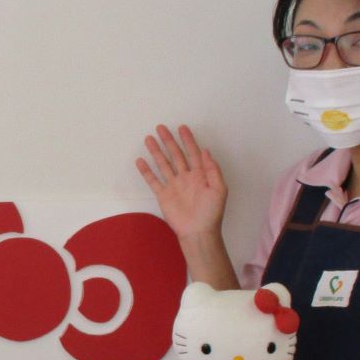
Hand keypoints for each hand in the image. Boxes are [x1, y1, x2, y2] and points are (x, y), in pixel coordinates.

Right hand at [136, 124, 226, 240]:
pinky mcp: (163, 195)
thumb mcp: (219, 189)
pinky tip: (140, 161)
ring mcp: (173, 185)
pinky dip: (146, 171)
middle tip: (161, 128)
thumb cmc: (212, 212)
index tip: (182, 128)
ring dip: (156, 151)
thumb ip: (212, 170)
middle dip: (169, 141)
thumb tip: (206, 151)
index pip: (193, 152)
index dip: (188, 140)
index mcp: (200, 174)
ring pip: (163, 164)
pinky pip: (153, 180)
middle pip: (176, 154)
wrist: (198, 232)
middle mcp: (185, 177)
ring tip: (149, 139)